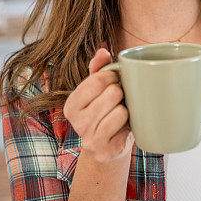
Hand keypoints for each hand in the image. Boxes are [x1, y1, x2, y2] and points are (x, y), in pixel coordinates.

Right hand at [62, 48, 133, 162]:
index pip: (97, 80)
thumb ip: (99, 69)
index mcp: (71, 104)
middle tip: (121, 101)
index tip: (116, 81)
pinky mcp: (104, 150)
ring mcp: (89, 139)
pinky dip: (129, 125)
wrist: (109, 148)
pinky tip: (123, 129)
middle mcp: (76, 122)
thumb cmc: (106, 112)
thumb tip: (102, 50)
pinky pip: (125, 127)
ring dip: (127, 110)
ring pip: (120, 111)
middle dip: (122, 94)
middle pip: (112, 93)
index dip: (113, 76)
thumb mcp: (99, 90)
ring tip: (122, 115)